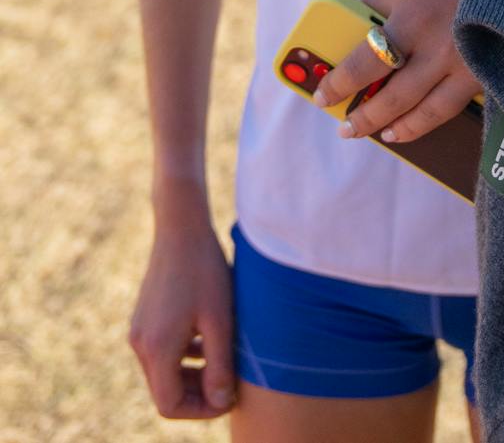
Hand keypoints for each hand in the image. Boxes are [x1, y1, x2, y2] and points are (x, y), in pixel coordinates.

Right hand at [129, 218, 234, 420]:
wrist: (181, 226)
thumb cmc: (206, 269)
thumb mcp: (220, 318)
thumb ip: (220, 363)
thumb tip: (220, 402)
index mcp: (156, 349)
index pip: (170, 405)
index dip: (201, 409)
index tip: (229, 396)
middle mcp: (141, 345)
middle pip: (166, 390)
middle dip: (200, 394)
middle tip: (232, 382)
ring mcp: (140, 331)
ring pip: (165, 372)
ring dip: (194, 374)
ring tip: (227, 363)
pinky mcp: (145, 319)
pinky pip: (164, 352)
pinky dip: (186, 355)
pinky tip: (211, 341)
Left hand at [314, 0, 480, 142]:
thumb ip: (376, 7)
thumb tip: (352, 35)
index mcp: (412, 19)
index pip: (366, 63)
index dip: (341, 84)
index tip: (323, 97)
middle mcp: (438, 48)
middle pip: (394, 97)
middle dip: (365, 117)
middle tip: (346, 128)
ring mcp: (465, 63)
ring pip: (426, 111)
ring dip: (397, 127)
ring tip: (381, 134)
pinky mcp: (483, 72)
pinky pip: (451, 107)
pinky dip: (427, 121)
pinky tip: (413, 124)